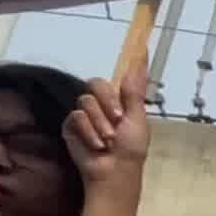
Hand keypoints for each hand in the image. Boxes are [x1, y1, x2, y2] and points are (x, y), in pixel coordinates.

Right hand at [65, 72, 151, 187]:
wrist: (114, 171)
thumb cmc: (131, 149)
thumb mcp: (137, 119)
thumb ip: (134, 93)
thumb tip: (138, 65)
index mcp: (121, 101)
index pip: (123, 76)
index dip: (132, 62)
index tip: (143, 45)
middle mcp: (103, 104)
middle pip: (96, 83)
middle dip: (108, 101)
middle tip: (117, 118)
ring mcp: (86, 114)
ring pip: (86, 101)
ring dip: (100, 122)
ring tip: (108, 140)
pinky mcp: (72, 126)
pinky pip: (76, 116)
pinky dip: (88, 131)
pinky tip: (96, 144)